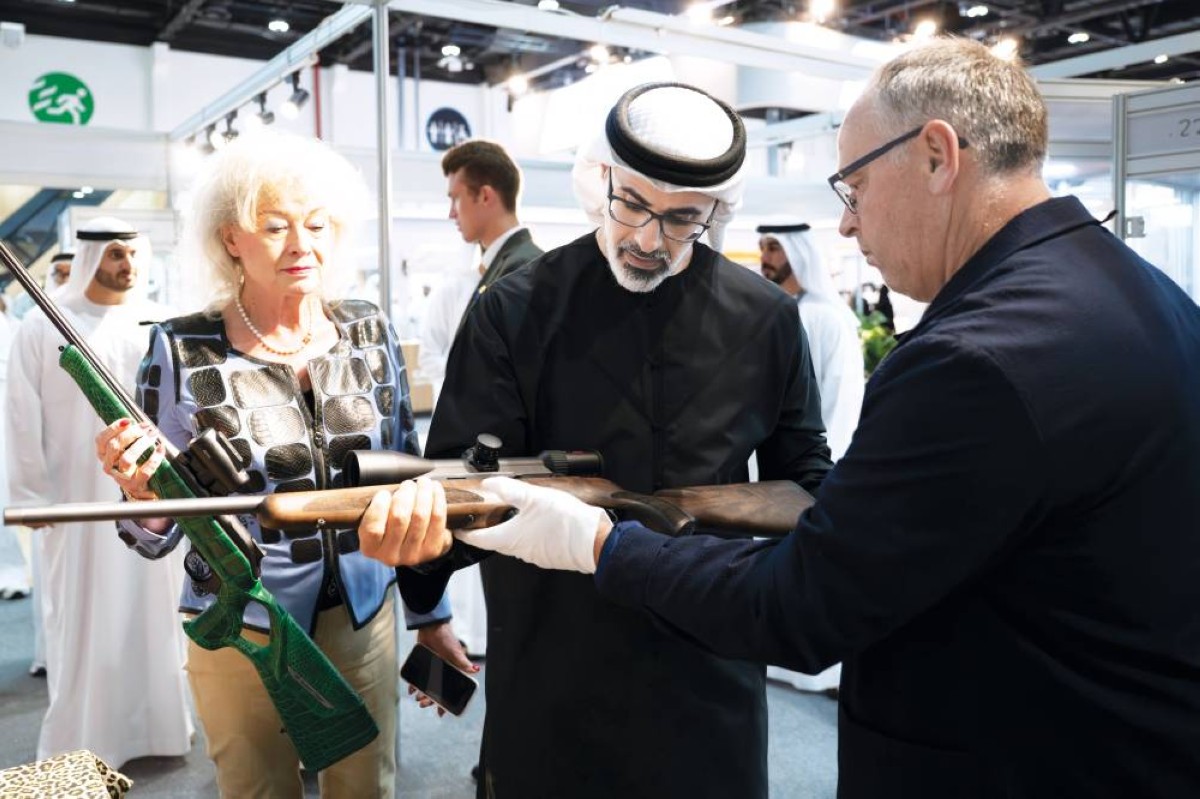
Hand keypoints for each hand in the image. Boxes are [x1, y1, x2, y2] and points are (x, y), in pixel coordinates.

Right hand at [94, 418, 164, 501]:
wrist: (140, 487)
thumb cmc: (133, 463)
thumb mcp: (125, 449)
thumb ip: (127, 436)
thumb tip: (137, 423)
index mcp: (104, 455)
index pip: (101, 440)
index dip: (113, 428)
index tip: (128, 420)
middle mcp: (109, 466)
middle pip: (114, 446)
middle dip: (132, 433)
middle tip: (147, 427)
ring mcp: (121, 476)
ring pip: (127, 459)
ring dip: (142, 444)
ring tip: (153, 435)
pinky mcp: (134, 484)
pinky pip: (145, 470)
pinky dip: (155, 458)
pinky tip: (160, 448)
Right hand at [358, 477, 451, 566]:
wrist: (413, 547)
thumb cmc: (390, 527)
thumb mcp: (374, 521)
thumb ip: (376, 509)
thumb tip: (388, 493)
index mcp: (370, 548)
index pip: (373, 528)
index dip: (380, 506)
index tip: (384, 493)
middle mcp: (390, 556)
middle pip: (400, 518)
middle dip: (405, 494)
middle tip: (408, 484)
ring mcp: (413, 555)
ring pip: (420, 516)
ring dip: (423, 492)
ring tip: (422, 483)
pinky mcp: (432, 549)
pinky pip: (437, 518)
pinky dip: (437, 498)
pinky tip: (435, 488)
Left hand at [407, 622, 479, 716]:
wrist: (431, 627)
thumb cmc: (446, 639)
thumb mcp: (455, 652)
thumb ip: (463, 662)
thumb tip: (475, 670)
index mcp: (451, 671)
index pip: (449, 691)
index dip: (446, 703)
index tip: (441, 713)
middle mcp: (441, 672)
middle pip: (436, 691)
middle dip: (430, 700)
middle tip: (423, 704)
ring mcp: (431, 668)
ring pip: (426, 686)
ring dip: (421, 694)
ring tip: (417, 698)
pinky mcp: (422, 664)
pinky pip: (417, 678)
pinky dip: (414, 685)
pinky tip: (411, 689)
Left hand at [455, 476, 611, 573]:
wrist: (594, 542)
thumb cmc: (565, 522)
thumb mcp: (534, 497)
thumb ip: (509, 490)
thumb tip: (489, 484)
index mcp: (510, 538)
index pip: (478, 540)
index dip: (466, 533)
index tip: (459, 529)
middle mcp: (519, 551)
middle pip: (496, 542)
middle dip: (487, 531)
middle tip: (483, 517)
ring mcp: (535, 555)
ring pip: (514, 543)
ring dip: (509, 531)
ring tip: (510, 515)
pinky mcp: (550, 556)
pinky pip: (532, 545)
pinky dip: (527, 534)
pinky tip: (536, 523)